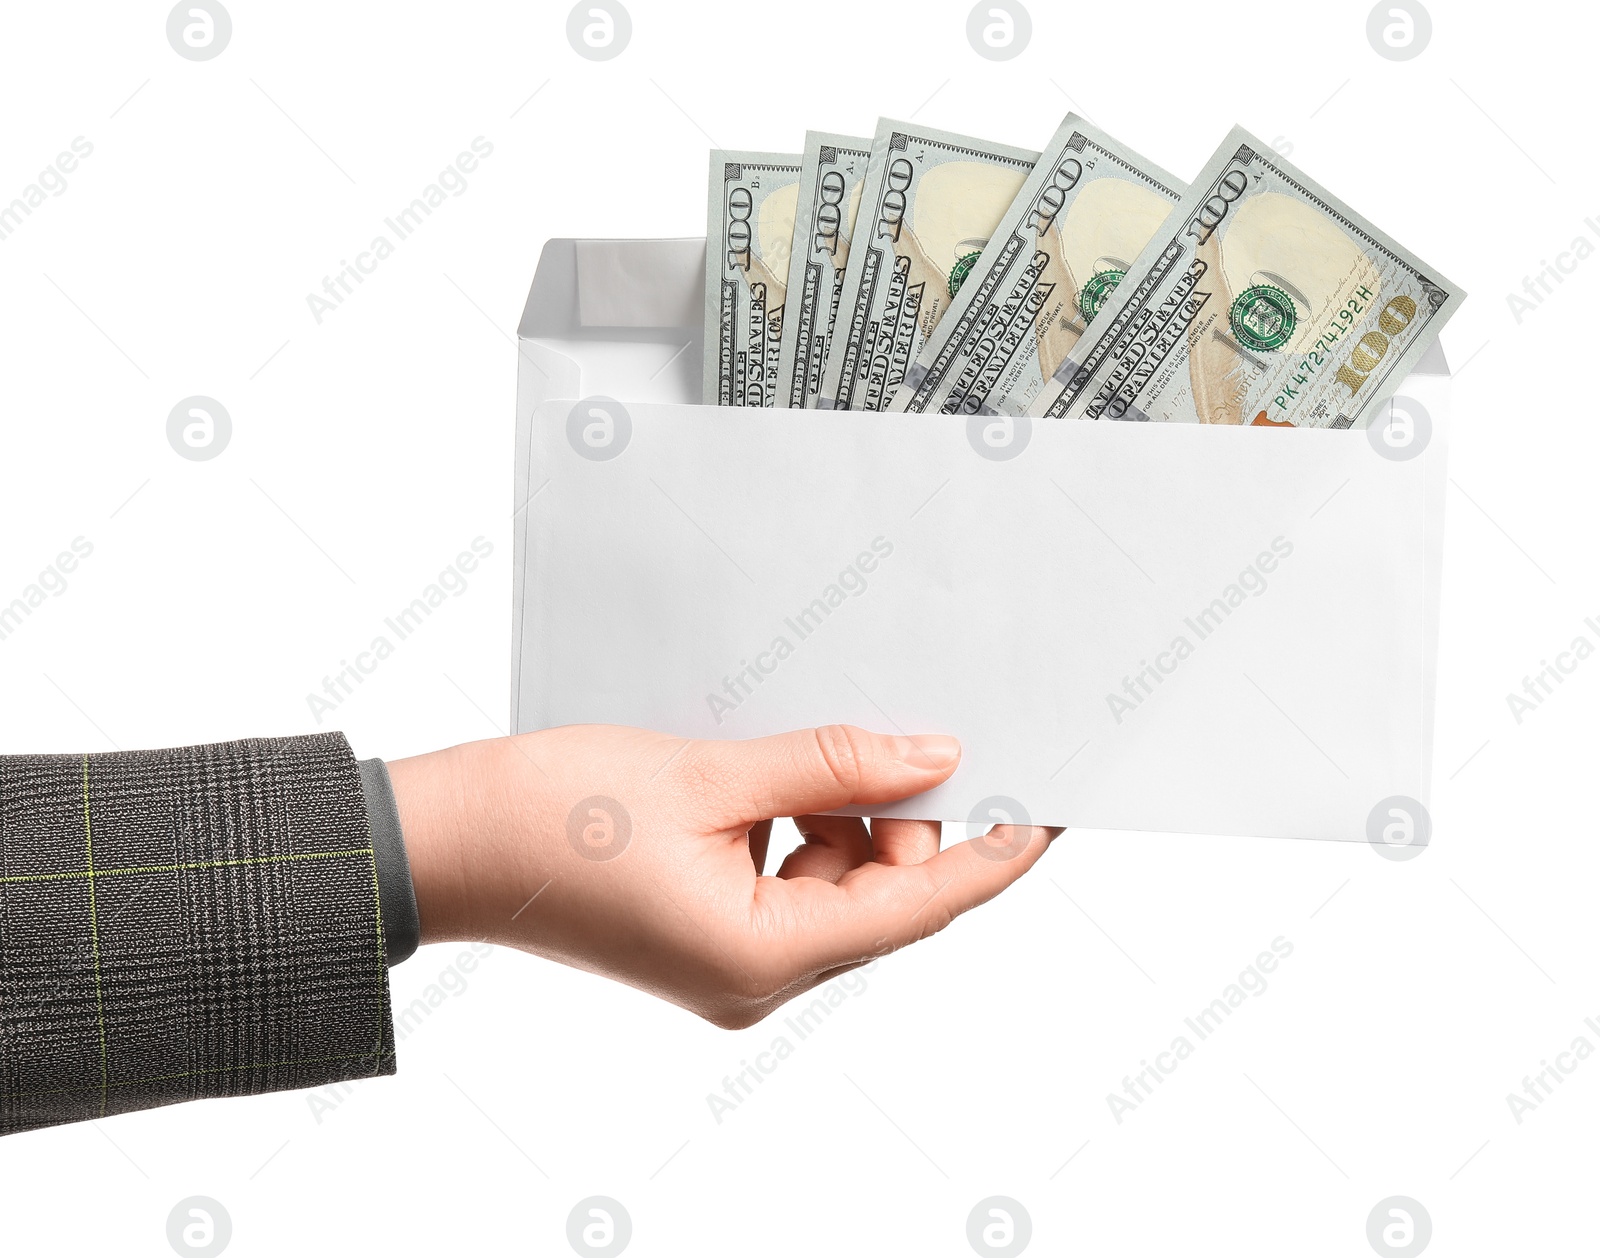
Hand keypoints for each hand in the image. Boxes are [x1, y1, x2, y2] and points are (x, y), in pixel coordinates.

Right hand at [388, 724, 1057, 1028]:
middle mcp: (756, 979)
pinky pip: (791, 884)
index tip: (1046, 810)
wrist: (447, 840)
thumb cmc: (551, 812)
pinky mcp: (708, 937)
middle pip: (880, 899)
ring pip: (838, 888)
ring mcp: (730, 964)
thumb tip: (928, 756)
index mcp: (762, 956)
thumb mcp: (707, 775)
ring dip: (841, 819)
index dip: (990, 855)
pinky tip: (770, 779)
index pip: (916, 906)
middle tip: (891, 739)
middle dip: (896, 820)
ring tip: (797, 756)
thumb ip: (828, 766)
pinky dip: (800, 829)